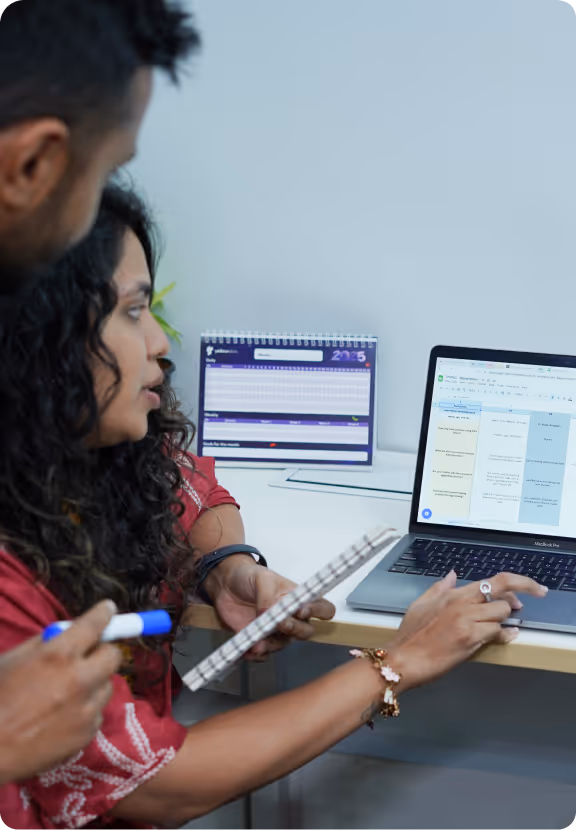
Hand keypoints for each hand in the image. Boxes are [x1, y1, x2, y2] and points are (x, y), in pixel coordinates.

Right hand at [0, 601, 121, 784]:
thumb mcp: (13, 659)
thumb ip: (44, 643)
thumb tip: (68, 631)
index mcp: (59, 654)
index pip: (96, 623)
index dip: (104, 614)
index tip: (107, 610)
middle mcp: (80, 679)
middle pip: (113, 655)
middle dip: (102, 652)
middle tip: (89, 656)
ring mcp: (86, 709)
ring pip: (107, 685)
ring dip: (94, 683)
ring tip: (68, 692)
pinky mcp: (87, 733)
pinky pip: (97, 712)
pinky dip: (85, 710)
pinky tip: (62, 717)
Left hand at [206, 556, 335, 658]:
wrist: (226, 586)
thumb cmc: (249, 577)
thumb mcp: (262, 578)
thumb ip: (269, 595)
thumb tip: (269, 613)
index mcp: (298, 599)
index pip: (323, 609)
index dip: (318, 612)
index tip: (302, 610)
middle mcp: (292, 618)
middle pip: (306, 631)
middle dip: (295, 629)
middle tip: (281, 623)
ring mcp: (276, 631)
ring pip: (284, 645)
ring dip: (272, 644)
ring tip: (258, 641)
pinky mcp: (260, 640)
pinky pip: (263, 654)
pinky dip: (256, 654)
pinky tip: (247, 649)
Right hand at [388, 572, 547, 690]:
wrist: (403, 660)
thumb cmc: (409, 636)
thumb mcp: (420, 604)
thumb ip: (439, 588)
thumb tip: (451, 575)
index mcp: (452, 594)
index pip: (494, 580)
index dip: (520, 581)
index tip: (534, 587)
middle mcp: (461, 603)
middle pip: (503, 594)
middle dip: (515, 601)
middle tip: (519, 607)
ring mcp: (467, 620)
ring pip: (501, 613)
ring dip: (503, 621)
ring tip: (497, 627)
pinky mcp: (470, 638)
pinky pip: (497, 632)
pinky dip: (503, 636)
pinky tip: (504, 637)